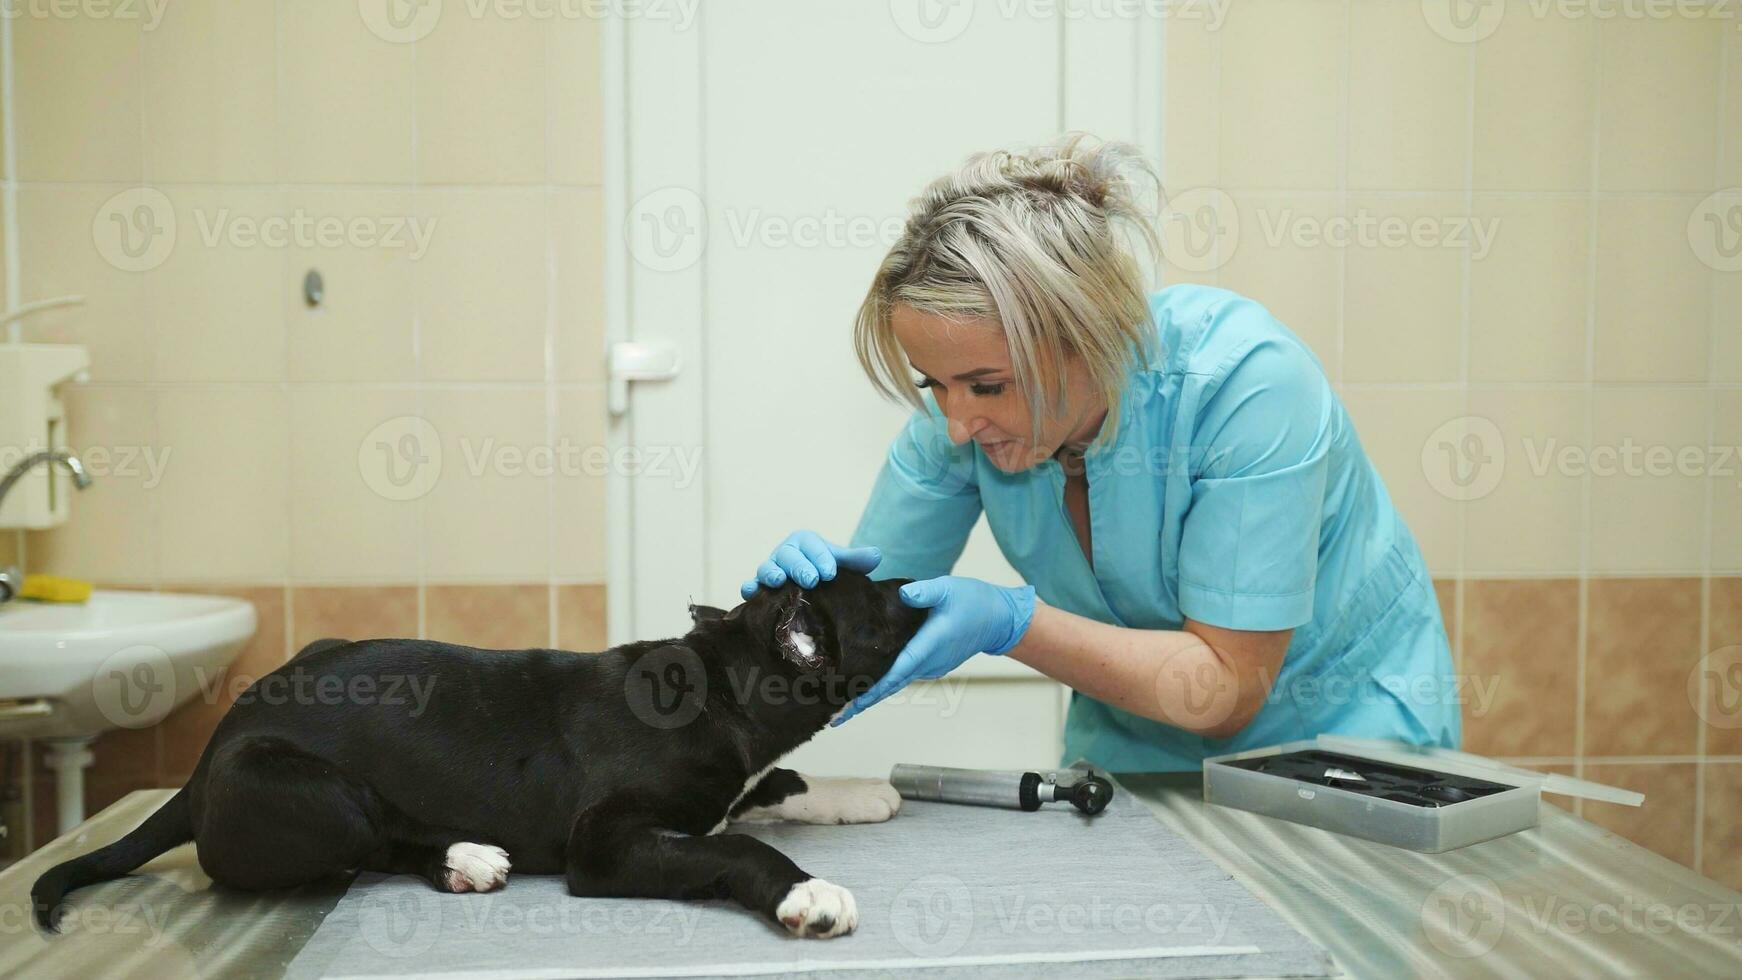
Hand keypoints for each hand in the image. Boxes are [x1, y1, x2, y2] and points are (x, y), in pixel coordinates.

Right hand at [740, 530, 882, 598]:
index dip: (820, 557)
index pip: (811, 545)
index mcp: (805, 543)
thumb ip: (856, 560)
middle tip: (812, 580)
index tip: (831, 572)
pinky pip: (750, 585)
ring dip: (771, 573)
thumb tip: (876, 556)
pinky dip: (749, 588)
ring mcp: (770, 570)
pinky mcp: (759, 588)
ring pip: (766, 568)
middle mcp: (785, 554)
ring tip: (779, 581)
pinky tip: (751, 593)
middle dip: (799, 566)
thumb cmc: (825, 571)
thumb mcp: (840, 564)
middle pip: (788, 555)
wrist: (811, 589)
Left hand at [833, 576, 1036, 724]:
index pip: (893, 675)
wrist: (999, 619)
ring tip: (842, 697)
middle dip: (861, 701)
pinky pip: (903, 673)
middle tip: (833, 714)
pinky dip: (885, 679)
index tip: (848, 707)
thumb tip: (904, 594)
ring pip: (895, 681)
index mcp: (927, 648)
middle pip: (888, 687)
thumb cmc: (973, 602)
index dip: (869, 692)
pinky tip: (867, 676)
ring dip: (871, 690)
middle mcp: (926, 664)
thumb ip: (925, 592)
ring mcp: (929, 667)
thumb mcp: (948, 589)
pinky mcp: (931, 663)